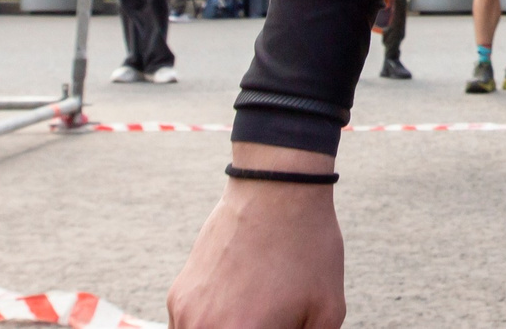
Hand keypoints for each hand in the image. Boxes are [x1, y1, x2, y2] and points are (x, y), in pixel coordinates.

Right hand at [166, 147, 343, 328]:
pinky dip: (209, 326)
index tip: (279, 327)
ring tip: (253, 312)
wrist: (276, 189)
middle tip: (267, 319)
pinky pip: (187, 328)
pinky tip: (239, 306)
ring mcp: (185, 313)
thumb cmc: (308, 248)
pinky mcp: (178, 294)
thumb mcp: (327, 309)